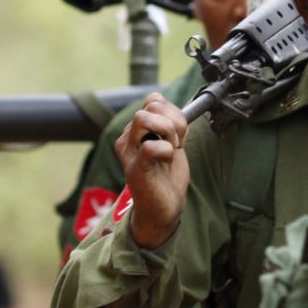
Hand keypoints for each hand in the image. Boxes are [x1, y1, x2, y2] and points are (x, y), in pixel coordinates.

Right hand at [114, 93, 189, 247]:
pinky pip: (150, 146)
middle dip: (174, 120)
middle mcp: (127, 138)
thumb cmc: (167, 176)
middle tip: (178, 142)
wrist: (165, 207)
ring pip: (144, 118)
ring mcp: (129, 152)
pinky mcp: (134, 168)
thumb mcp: (173, 142)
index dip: (172, 111)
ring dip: (168, 131)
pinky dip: (166, 150)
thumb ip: (171, 123)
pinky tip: (167, 160)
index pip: (153, 100)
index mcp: (136, 130)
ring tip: (172, 149)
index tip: (179, 132)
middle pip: (150, 105)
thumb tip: (166, 102)